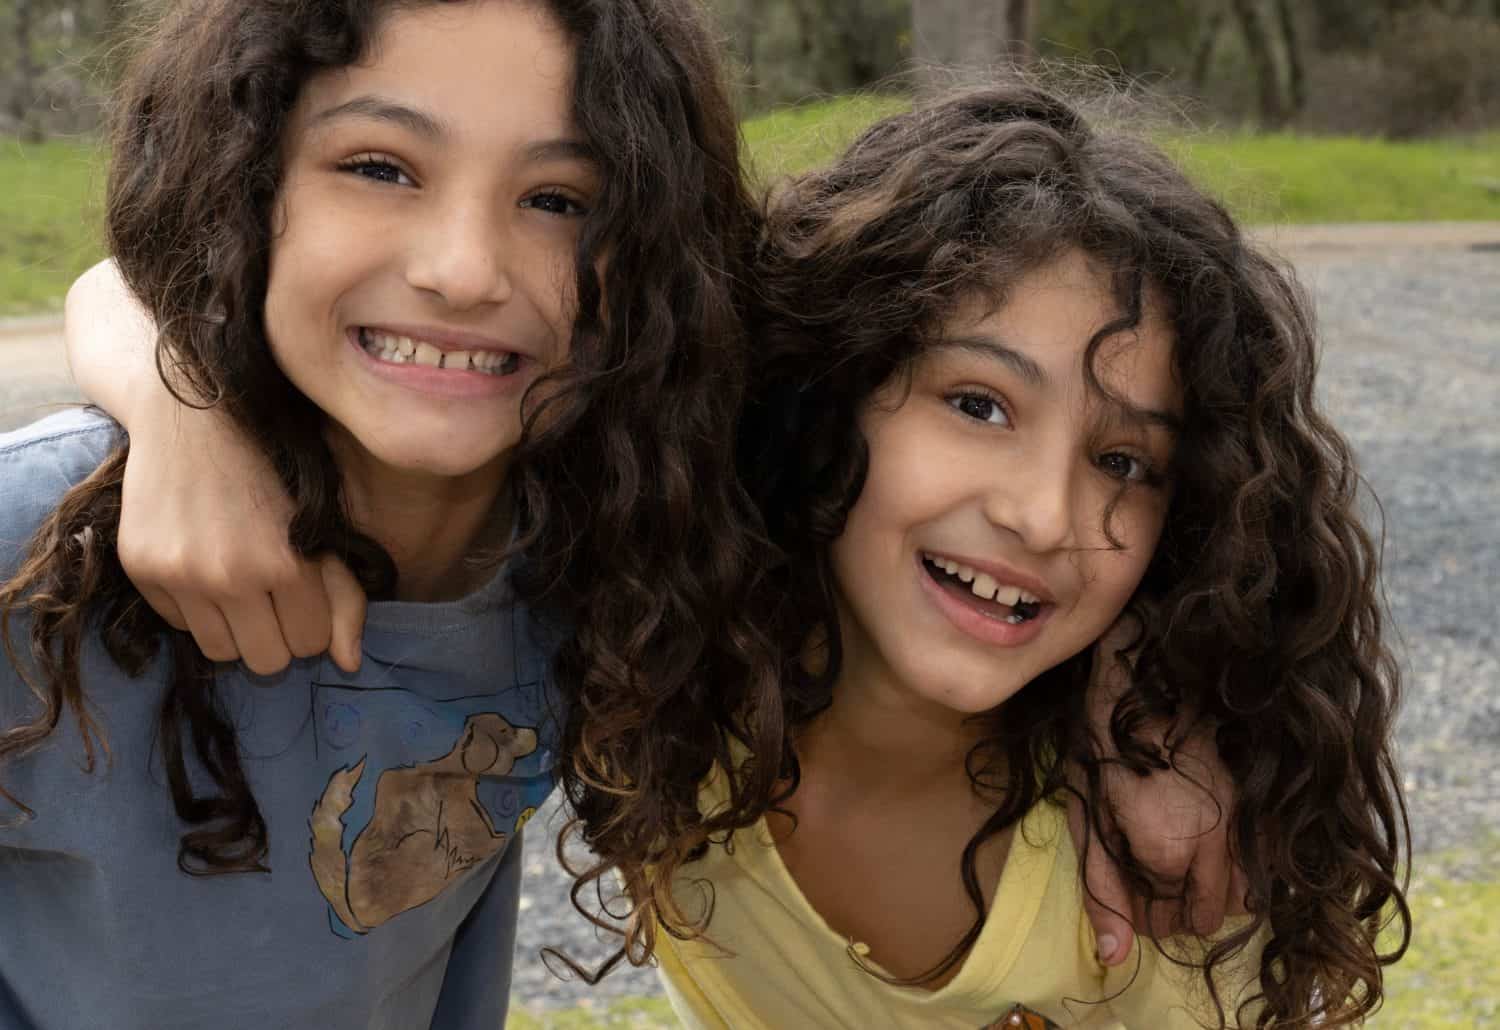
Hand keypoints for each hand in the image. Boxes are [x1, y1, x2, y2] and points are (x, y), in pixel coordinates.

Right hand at [114, 392, 365, 675]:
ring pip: (221, 652)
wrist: (194, 417)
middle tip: (273, 596)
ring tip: (239, 584)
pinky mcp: (142, 569)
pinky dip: (196, 607)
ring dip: (236, 628)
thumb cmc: (275, 470)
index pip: (312, 643)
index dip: (311, 620)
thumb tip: (349, 664)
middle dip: (277, 634)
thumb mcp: (324, 527)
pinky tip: (203, 563)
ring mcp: (180, 575)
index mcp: (286, 564)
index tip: (303, 592)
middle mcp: (229, 575)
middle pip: (266, 661)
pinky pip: (180, 625)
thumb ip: (344, 598)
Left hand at [1067, 617, 1247, 965]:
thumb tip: (1114, 959)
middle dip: (1180, 907)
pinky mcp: (1261, 799)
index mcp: (1167, 854)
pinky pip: (1263, 856)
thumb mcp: (1087, 820)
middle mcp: (1217, 844)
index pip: (1169, 924)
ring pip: (1245, 891)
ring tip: (1179, 859)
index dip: (1147, 918)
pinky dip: (1242, 861)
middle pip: (1211, 915)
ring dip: (1214, 887)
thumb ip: (1103, 893)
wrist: (1144, 677)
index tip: (1133, 897)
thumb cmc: (1103, 746)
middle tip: (1152, 880)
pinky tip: (1211, 839)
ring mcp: (1245, 820)